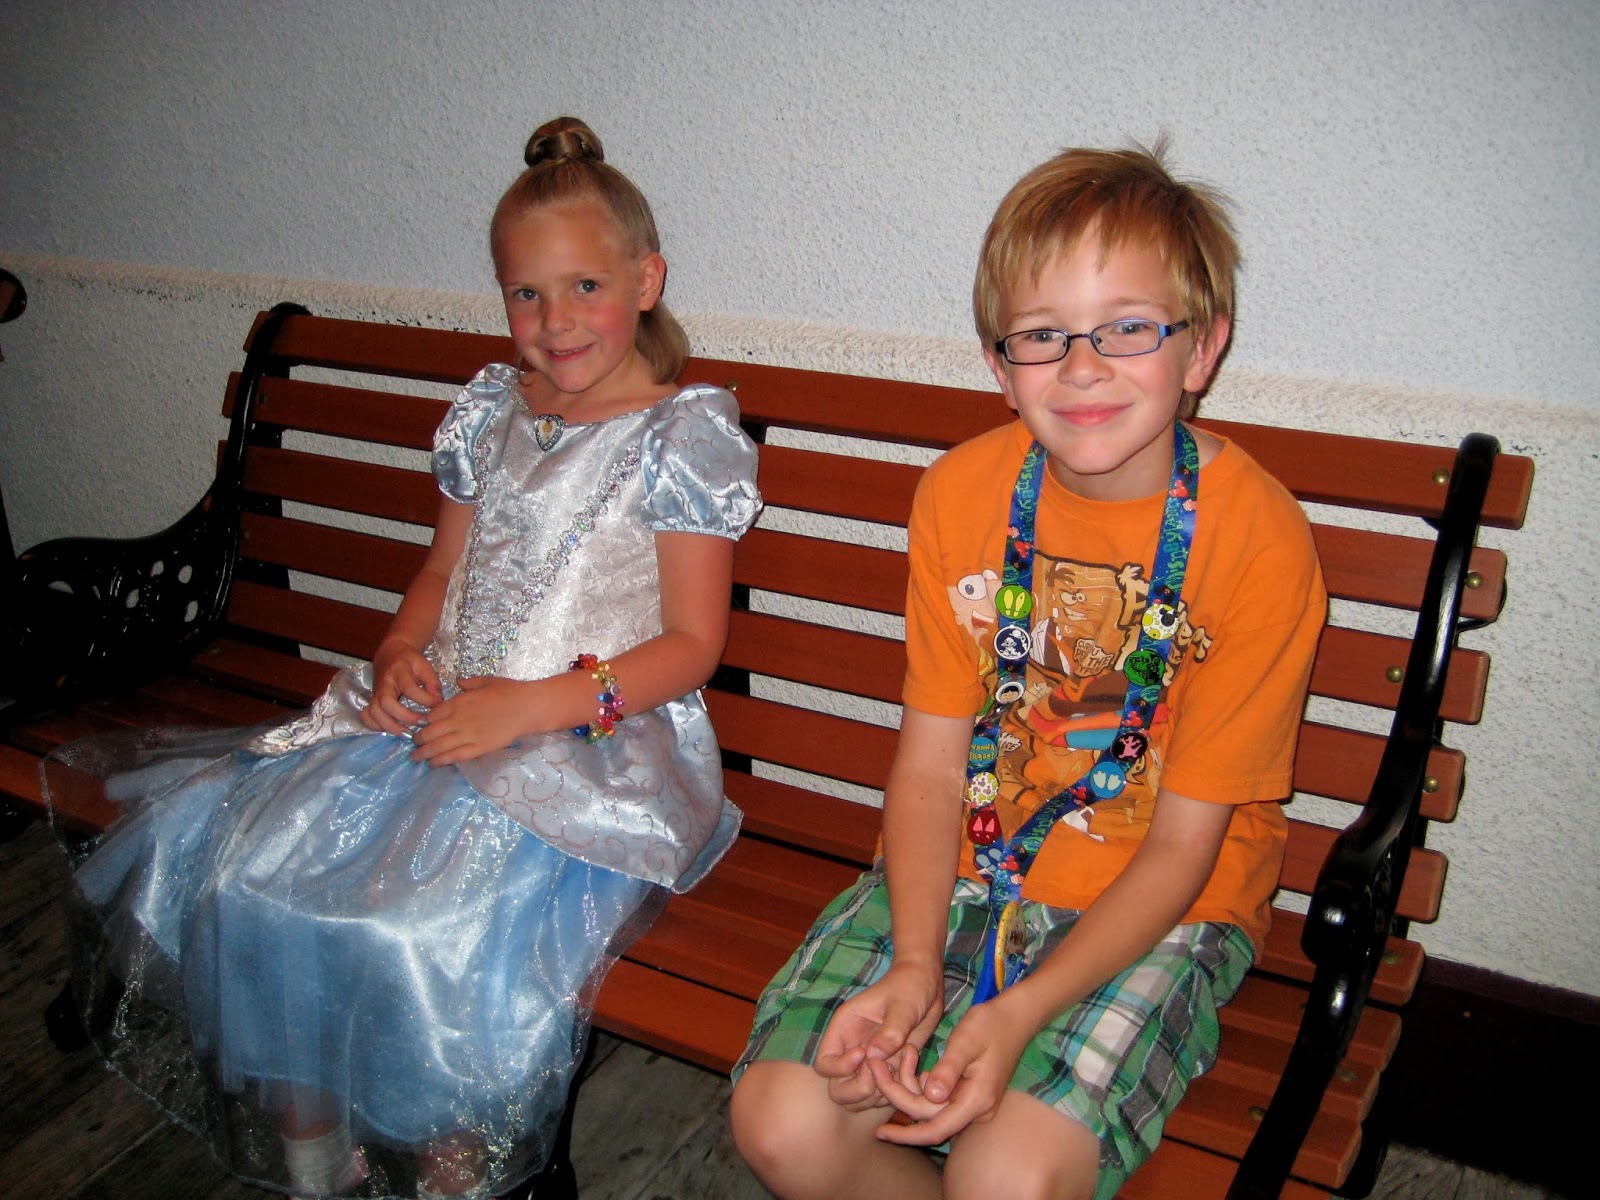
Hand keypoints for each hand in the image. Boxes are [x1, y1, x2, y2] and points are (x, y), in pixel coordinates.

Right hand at [361, 639, 442, 734]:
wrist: (389, 655)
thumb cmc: (409, 662)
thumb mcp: (423, 665)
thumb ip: (432, 681)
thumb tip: (438, 700)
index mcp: (398, 671)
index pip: (409, 688)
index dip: (424, 699)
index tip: (438, 704)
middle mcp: (384, 683)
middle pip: (386, 703)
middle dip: (404, 717)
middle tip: (422, 723)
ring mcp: (375, 693)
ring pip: (374, 713)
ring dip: (390, 726)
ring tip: (408, 733)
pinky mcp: (371, 701)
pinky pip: (367, 717)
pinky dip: (376, 726)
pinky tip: (392, 730)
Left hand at [409, 676, 531, 765]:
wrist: (527, 707)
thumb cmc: (509, 691)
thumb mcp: (486, 680)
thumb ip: (468, 683)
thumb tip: (457, 682)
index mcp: (459, 702)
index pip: (432, 714)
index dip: (424, 721)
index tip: (421, 725)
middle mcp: (459, 720)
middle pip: (430, 732)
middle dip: (418, 739)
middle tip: (413, 743)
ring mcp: (468, 735)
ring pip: (438, 746)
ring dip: (424, 753)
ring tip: (416, 757)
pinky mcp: (478, 748)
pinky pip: (454, 756)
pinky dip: (440, 760)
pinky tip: (433, 763)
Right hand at [813, 961, 942, 1111]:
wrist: (927, 986)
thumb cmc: (910, 986)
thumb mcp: (903, 1004)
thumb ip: (891, 1029)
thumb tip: (873, 1056)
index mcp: (844, 1030)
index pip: (824, 1064)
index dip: (840, 1068)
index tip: (864, 1054)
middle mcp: (852, 1050)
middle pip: (839, 1091)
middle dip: (860, 1089)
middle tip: (885, 1069)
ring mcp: (871, 1064)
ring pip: (862, 1099)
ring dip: (882, 1093)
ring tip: (903, 1064)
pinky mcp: (890, 1070)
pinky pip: (886, 1096)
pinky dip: (900, 1092)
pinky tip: (915, 1070)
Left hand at [868, 990, 1033, 1145]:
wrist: (1014, 1017)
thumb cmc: (990, 1025)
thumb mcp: (965, 1042)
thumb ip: (948, 1069)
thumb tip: (931, 1096)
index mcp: (976, 1100)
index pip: (936, 1128)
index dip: (907, 1134)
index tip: (880, 1131)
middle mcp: (977, 1109)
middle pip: (929, 1116)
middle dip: (900, 1096)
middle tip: (875, 1070)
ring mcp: (975, 1103)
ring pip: (932, 1107)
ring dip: (909, 1087)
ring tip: (898, 1057)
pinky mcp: (970, 1094)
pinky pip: (939, 1098)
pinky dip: (921, 1084)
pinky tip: (911, 1060)